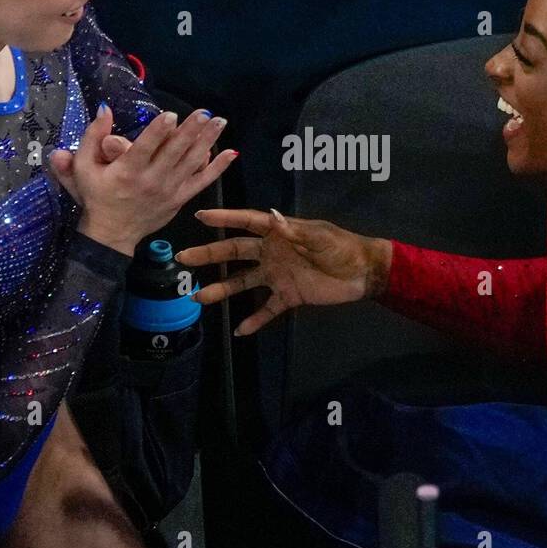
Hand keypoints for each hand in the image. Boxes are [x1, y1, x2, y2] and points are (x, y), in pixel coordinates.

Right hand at [50, 105, 235, 254]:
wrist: (112, 233)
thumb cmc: (97, 196)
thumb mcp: (84, 167)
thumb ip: (92, 137)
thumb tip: (105, 108)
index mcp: (127, 171)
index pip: (145, 147)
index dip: (158, 131)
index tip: (171, 114)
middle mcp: (151, 180)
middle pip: (174, 152)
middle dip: (191, 131)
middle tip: (205, 112)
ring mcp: (169, 190)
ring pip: (192, 163)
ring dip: (207, 141)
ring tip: (220, 122)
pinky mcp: (180, 199)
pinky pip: (202, 182)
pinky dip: (218, 168)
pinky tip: (231, 153)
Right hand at [175, 208, 390, 335]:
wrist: (363, 272)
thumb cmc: (342, 248)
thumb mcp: (319, 236)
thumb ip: (293, 231)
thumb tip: (270, 217)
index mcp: (278, 233)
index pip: (246, 223)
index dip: (224, 218)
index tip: (199, 216)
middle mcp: (272, 253)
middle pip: (234, 252)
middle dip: (209, 254)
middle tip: (183, 258)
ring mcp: (277, 276)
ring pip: (242, 282)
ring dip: (221, 289)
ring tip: (198, 296)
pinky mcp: (289, 296)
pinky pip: (267, 309)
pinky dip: (254, 320)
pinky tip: (239, 331)